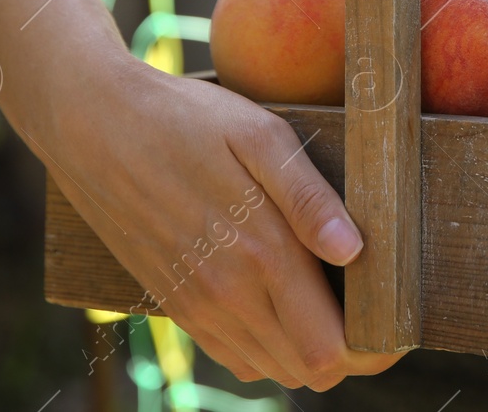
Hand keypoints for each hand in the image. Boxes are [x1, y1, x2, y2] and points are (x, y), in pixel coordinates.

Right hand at [45, 56, 402, 389]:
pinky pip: (234, 355)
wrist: (91, 124)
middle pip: (310, 370)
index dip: (376, 347)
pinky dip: (268, 344)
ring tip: (332, 297)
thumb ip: (309, 196)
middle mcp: (227, 294)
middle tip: (372, 304)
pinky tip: (281, 298)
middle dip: (352, 350)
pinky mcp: (174, 303)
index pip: (333, 348)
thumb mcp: (259, 134)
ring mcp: (196, 306)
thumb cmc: (185, 118)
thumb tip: (355, 250)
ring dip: (310, 348)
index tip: (396, 317)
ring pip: (273, 369)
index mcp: (260, 253)